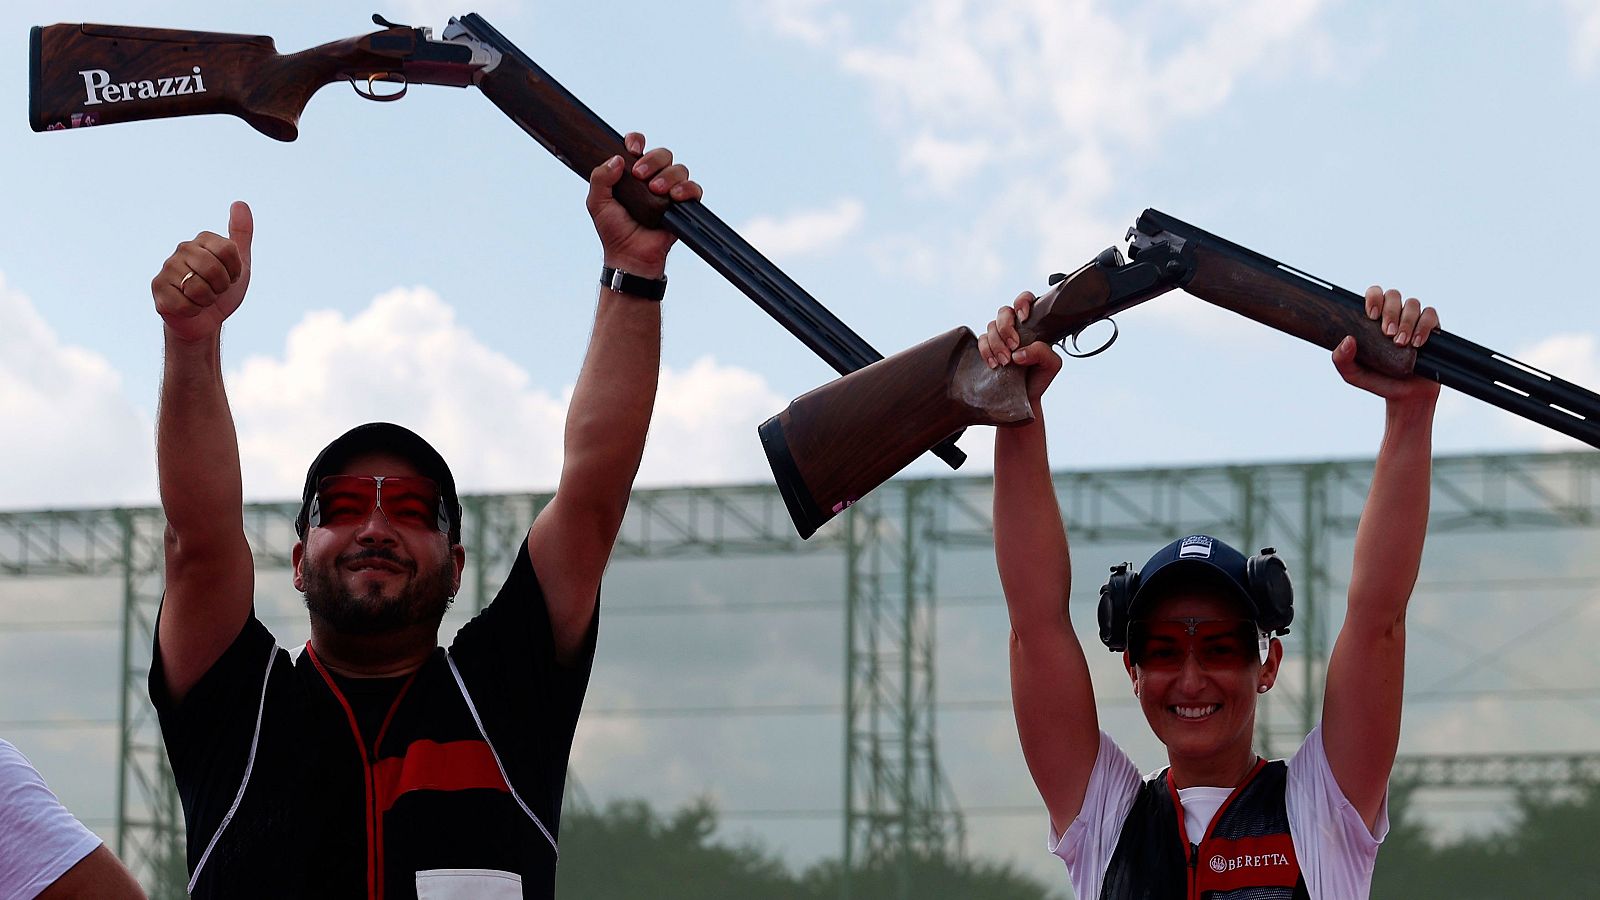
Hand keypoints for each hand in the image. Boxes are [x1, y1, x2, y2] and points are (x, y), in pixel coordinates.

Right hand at [152, 201, 252, 344]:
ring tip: (202, 298)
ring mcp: (167, 268)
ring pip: (198, 288)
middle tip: (215, 289)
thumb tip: (240, 203)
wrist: (206, 320)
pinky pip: (185, 304)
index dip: (235, 271)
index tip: (230, 277)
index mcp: (202, 241)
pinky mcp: (158, 289)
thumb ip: (241, 235)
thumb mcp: (240, 264)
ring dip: (207, 300)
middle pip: (214, 269)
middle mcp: (182, 249)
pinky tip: (189, 307)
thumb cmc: (221, 291)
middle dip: (221, 287)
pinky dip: (194, 311)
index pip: (229, 251)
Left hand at [587, 132, 701, 278]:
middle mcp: (652, 179)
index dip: (636, 141)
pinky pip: (694, 189)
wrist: (630, 256)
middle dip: (652, 160)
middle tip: (640, 176)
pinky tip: (675, 197)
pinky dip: (687, 189)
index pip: (638, 147)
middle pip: (662, 154)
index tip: (631, 149)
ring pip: (679, 169)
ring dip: (668, 176)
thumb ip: (600, 178)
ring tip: (657, 191)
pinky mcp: (683, 206)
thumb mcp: (597, 202)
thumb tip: (617, 159)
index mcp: (632, 174)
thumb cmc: (614, 231)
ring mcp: (669, 192)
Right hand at [978, 291, 1061, 403]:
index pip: (1026, 300)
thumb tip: (1019, 352)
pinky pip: (981, 340)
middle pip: (1004, 311)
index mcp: (1032, 326)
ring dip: (997, 343)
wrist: (1023, 398)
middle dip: (1006, 327)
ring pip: (991, 326)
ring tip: (1005, 362)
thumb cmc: (1039, 378)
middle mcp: (1015, 328)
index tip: (1024, 317)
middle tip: (1013, 346)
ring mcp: (999, 338)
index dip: (1022, 302)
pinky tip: (994, 364)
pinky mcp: (987, 348)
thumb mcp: (1051, 365)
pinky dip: (986, 351)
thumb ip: (1042, 352)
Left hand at [1331, 285, 1441, 403]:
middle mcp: (1395, 315)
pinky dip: (1424, 326)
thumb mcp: (1353, 375)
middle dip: (1391, 312)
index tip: (1371, 315)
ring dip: (1407, 321)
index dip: (1374, 297)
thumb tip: (1347, 339)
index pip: (1375, 294)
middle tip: (1388, 334)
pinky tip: (1417, 343)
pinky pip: (1431, 315)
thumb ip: (1341, 360)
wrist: (1405, 396)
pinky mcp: (1432, 329)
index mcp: (1374, 319)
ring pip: (1413, 304)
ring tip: (1402, 343)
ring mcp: (1414, 320)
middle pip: (1394, 295)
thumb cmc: (1378, 381)